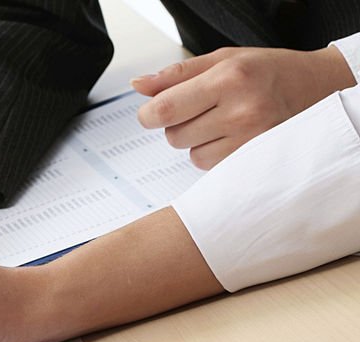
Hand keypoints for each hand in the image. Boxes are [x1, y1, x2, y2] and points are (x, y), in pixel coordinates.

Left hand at [133, 46, 355, 168]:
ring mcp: (251, 139)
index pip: (166, 109)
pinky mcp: (255, 159)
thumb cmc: (267, 71)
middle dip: (177, 125)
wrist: (317, 87)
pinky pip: (210, 166)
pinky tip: (232, 136)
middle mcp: (242, 111)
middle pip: (174, 135)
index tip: (151, 114)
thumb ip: (176, 75)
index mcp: (229, 79)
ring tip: (222, 122)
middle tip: (201, 110)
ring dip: (196, 141)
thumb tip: (138, 86)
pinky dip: (213, 154)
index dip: (149, 115)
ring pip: (191, 154)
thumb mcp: (223, 59)